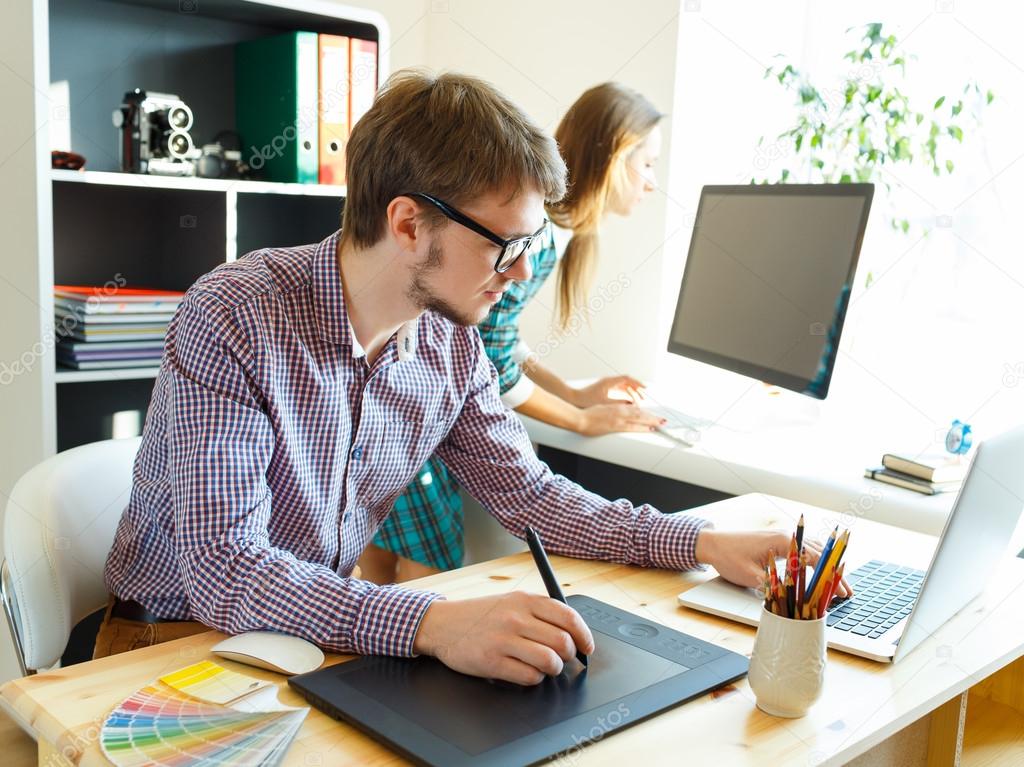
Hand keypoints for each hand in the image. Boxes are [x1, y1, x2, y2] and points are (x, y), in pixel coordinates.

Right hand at [413, 592, 594, 684]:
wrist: (442, 623)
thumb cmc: (480, 614)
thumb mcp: (510, 601)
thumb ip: (539, 612)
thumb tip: (573, 632)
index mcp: (525, 599)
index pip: (569, 617)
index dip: (584, 636)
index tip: (586, 647)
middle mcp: (516, 617)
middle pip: (563, 642)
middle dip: (568, 656)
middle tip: (562, 658)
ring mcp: (504, 640)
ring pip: (550, 661)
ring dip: (552, 669)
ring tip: (544, 667)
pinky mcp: (492, 661)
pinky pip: (529, 677)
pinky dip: (533, 679)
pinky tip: (525, 672)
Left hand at [572, 376, 645, 407]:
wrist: (573, 399)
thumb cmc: (585, 400)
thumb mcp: (605, 403)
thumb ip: (619, 403)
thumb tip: (631, 404)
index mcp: (609, 381)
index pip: (627, 379)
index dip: (637, 383)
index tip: (644, 388)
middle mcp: (608, 381)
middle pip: (626, 382)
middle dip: (636, 389)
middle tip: (643, 396)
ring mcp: (606, 385)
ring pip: (622, 386)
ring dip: (631, 391)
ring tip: (638, 399)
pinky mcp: (604, 389)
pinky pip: (618, 389)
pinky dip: (625, 394)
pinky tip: (628, 400)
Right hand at [576, 403, 664, 436]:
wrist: (579, 418)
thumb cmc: (588, 414)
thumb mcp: (602, 408)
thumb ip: (613, 410)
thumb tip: (620, 412)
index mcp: (617, 407)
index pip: (635, 410)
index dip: (646, 413)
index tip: (653, 416)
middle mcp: (620, 411)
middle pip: (641, 414)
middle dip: (653, 417)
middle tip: (664, 421)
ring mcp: (618, 419)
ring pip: (639, 419)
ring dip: (652, 421)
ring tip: (661, 424)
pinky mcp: (615, 426)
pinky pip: (632, 427)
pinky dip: (642, 427)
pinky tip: (649, 428)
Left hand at [695, 529, 852, 597]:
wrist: (712, 544)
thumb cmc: (728, 557)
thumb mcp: (751, 577)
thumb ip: (774, 586)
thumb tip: (792, 599)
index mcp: (782, 542)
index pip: (815, 560)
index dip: (829, 578)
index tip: (840, 593)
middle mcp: (785, 536)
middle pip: (818, 554)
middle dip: (833, 573)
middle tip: (847, 592)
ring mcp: (782, 536)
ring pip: (812, 549)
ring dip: (825, 565)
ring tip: (837, 584)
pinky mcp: (777, 541)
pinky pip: (802, 549)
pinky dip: (814, 560)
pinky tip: (819, 571)